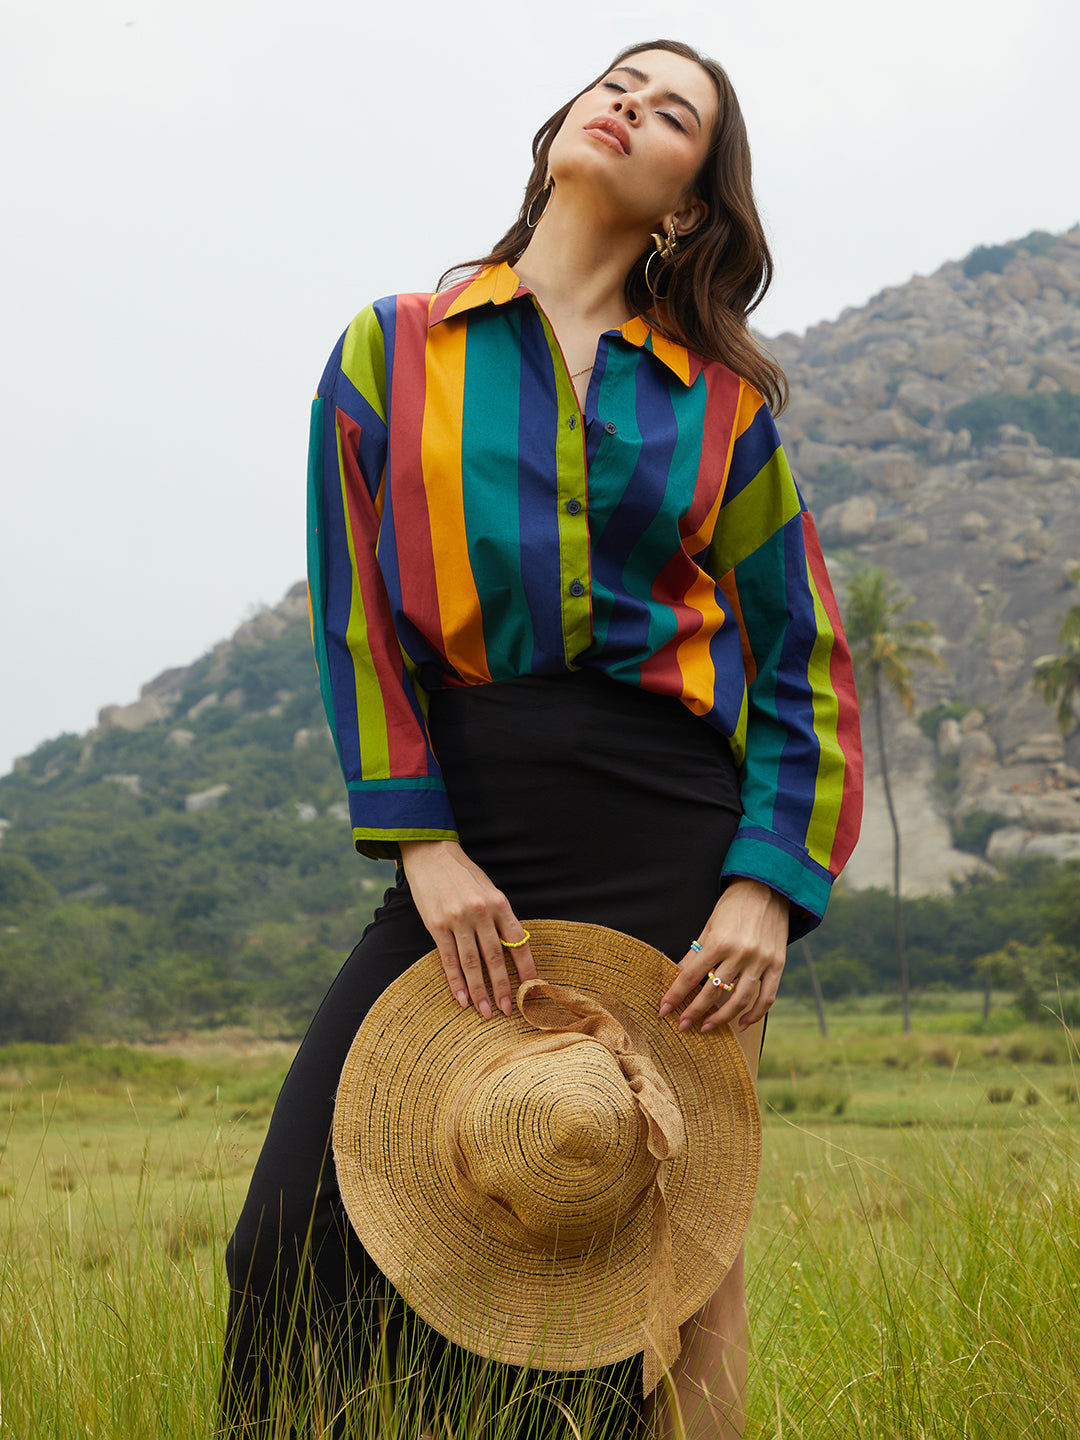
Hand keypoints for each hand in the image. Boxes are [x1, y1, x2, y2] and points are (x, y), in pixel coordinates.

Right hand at [399, 840, 536, 1019]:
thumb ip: (500, 917)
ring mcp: (458, 919)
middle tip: (508, 1010)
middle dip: (503, 987)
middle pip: (495, 958)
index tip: (532, 991)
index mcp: (500, 903)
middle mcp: (481, 912)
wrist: (432, 854)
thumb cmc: (463, 874)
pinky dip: (456, 981)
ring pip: (472, 963)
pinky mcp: (437, 925)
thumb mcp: (489, 890)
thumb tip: (511, 948)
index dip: (526, 969)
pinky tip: (462, 999)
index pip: (518, 942)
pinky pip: (449, 959)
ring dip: (480, 991)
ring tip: (486, 1012)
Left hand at [658, 879, 788, 1033]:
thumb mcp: (709, 924)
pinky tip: (741, 1023)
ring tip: (707, 1027)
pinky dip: (754, 1014)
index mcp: (719, 941)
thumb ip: (695, 953)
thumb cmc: (733, 905)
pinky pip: (766, 997)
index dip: (675, 995)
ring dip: (721, 1018)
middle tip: (683, 1026)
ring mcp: (760, 961)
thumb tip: (679, 976)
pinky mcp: (777, 965)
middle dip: (694, 1012)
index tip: (664, 1011)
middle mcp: (740, 953)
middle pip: (713, 992)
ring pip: (739, 1000)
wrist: (767, 888)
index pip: (691, 976)